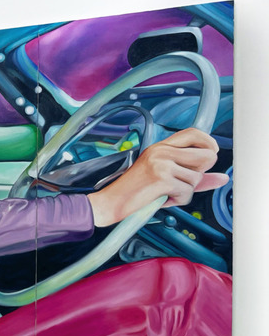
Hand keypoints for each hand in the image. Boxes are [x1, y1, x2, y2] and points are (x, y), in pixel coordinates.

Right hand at [87, 128, 228, 226]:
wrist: (111, 202)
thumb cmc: (135, 191)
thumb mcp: (164, 176)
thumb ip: (194, 175)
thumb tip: (223, 178)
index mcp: (160, 147)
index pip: (194, 133)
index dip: (209, 143)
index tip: (210, 155)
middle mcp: (161, 151)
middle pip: (206, 155)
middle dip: (201, 172)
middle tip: (183, 181)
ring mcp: (161, 164)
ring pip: (197, 178)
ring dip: (186, 191)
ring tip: (166, 192)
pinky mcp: (162, 179)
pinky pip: (187, 192)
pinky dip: (178, 200)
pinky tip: (162, 199)